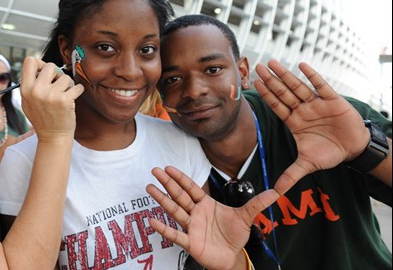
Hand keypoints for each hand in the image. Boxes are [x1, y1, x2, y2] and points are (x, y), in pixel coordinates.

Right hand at [20, 57, 83, 141]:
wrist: (53, 137)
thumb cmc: (42, 118)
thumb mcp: (28, 102)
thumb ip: (31, 84)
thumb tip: (39, 65)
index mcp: (25, 90)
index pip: (29, 61)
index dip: (40, 63)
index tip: (46, 72)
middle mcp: (36, 91)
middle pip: (50, 66)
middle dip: (57, 74)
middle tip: (58, 85)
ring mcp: (51, 95)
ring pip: (65, 77)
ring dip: (68, 84)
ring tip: (64, 94)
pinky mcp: (65, 100)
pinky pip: (77, 86)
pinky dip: (78, 91)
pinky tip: (73, 98)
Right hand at [146, 166, 278, 269]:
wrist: (233, 257)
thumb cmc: (235, 235)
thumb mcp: (247, 217)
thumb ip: (257, 204)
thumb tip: (276, 192)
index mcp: (206, 204)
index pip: (191, 188)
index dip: (180, 178)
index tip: (169, 167)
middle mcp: (196, 213)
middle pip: (179, 195)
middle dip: (167, 183)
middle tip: (155, 171)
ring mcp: (190, 227)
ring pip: (174, 210)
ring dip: (162, 200)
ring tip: (149, 188)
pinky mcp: (190, 242)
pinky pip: (175, 234)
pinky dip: (164, 228)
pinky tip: (152, 220)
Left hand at [254, 59, 369, 193]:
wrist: (353, 149)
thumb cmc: (328, 152)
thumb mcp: (307, 164)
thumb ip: (291, 175)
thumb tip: (276, 192)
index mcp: (294, 121)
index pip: (276, 105)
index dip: (266, 95)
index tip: (254, 83)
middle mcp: (302, 109)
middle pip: (283, 93)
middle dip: (270, 80)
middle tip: (257, 66)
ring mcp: (316, 103)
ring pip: (298, 87)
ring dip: (285, 75)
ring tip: (272, 62)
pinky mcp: (332, 100)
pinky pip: (321, 86)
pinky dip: (312, 76)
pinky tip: (301, 65)